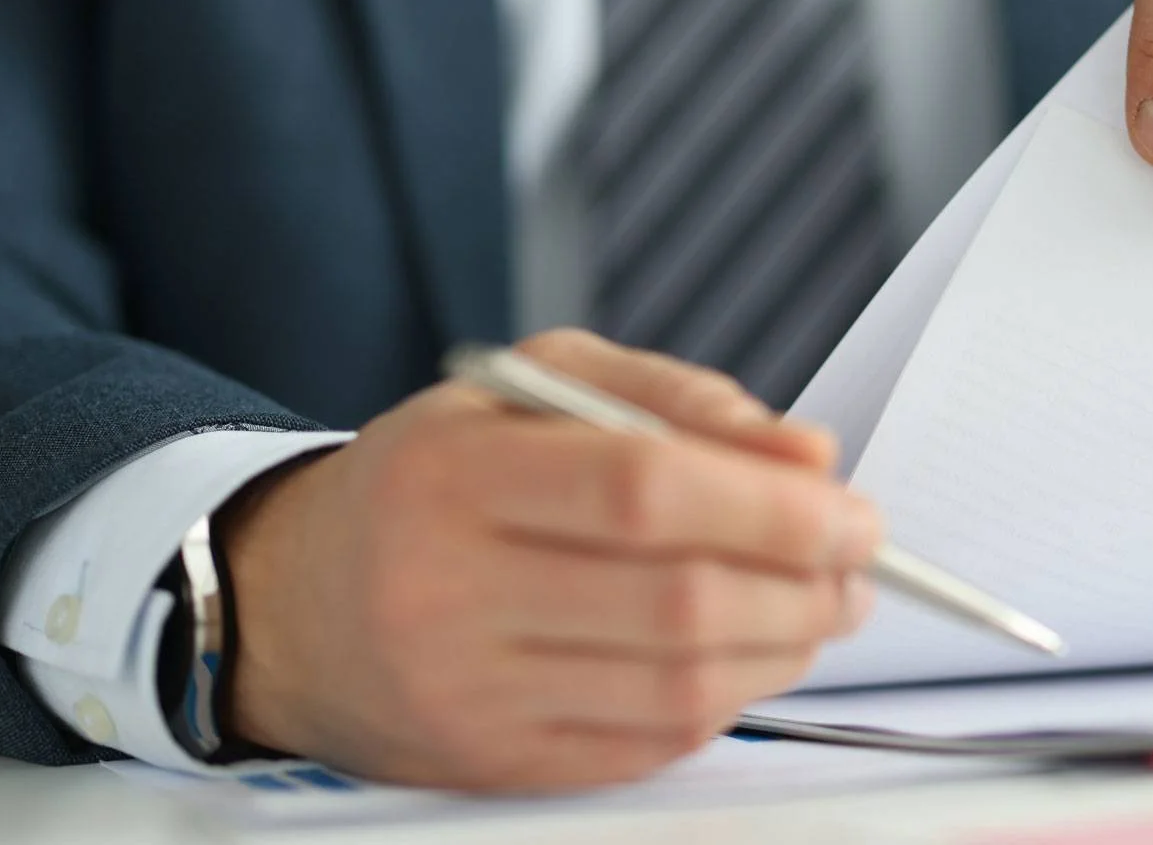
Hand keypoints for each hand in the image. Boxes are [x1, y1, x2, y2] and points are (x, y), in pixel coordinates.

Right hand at [219, 329, 880, 792]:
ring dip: (786, 649)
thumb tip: (808, 455)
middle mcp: (448, 591)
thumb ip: (675, 400)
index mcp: (455, 474)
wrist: (294, 602)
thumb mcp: (535, 386)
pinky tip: (748, 656)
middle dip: (805, 586)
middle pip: (678, 601)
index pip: (642, 488)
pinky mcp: (492, 766)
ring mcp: (468, 693)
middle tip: (858, 563)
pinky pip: (650, 748)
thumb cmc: (436, 478)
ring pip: (679, 689)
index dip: (771, 505)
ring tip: (821, 606)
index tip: (851, 509)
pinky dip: (728, 701)